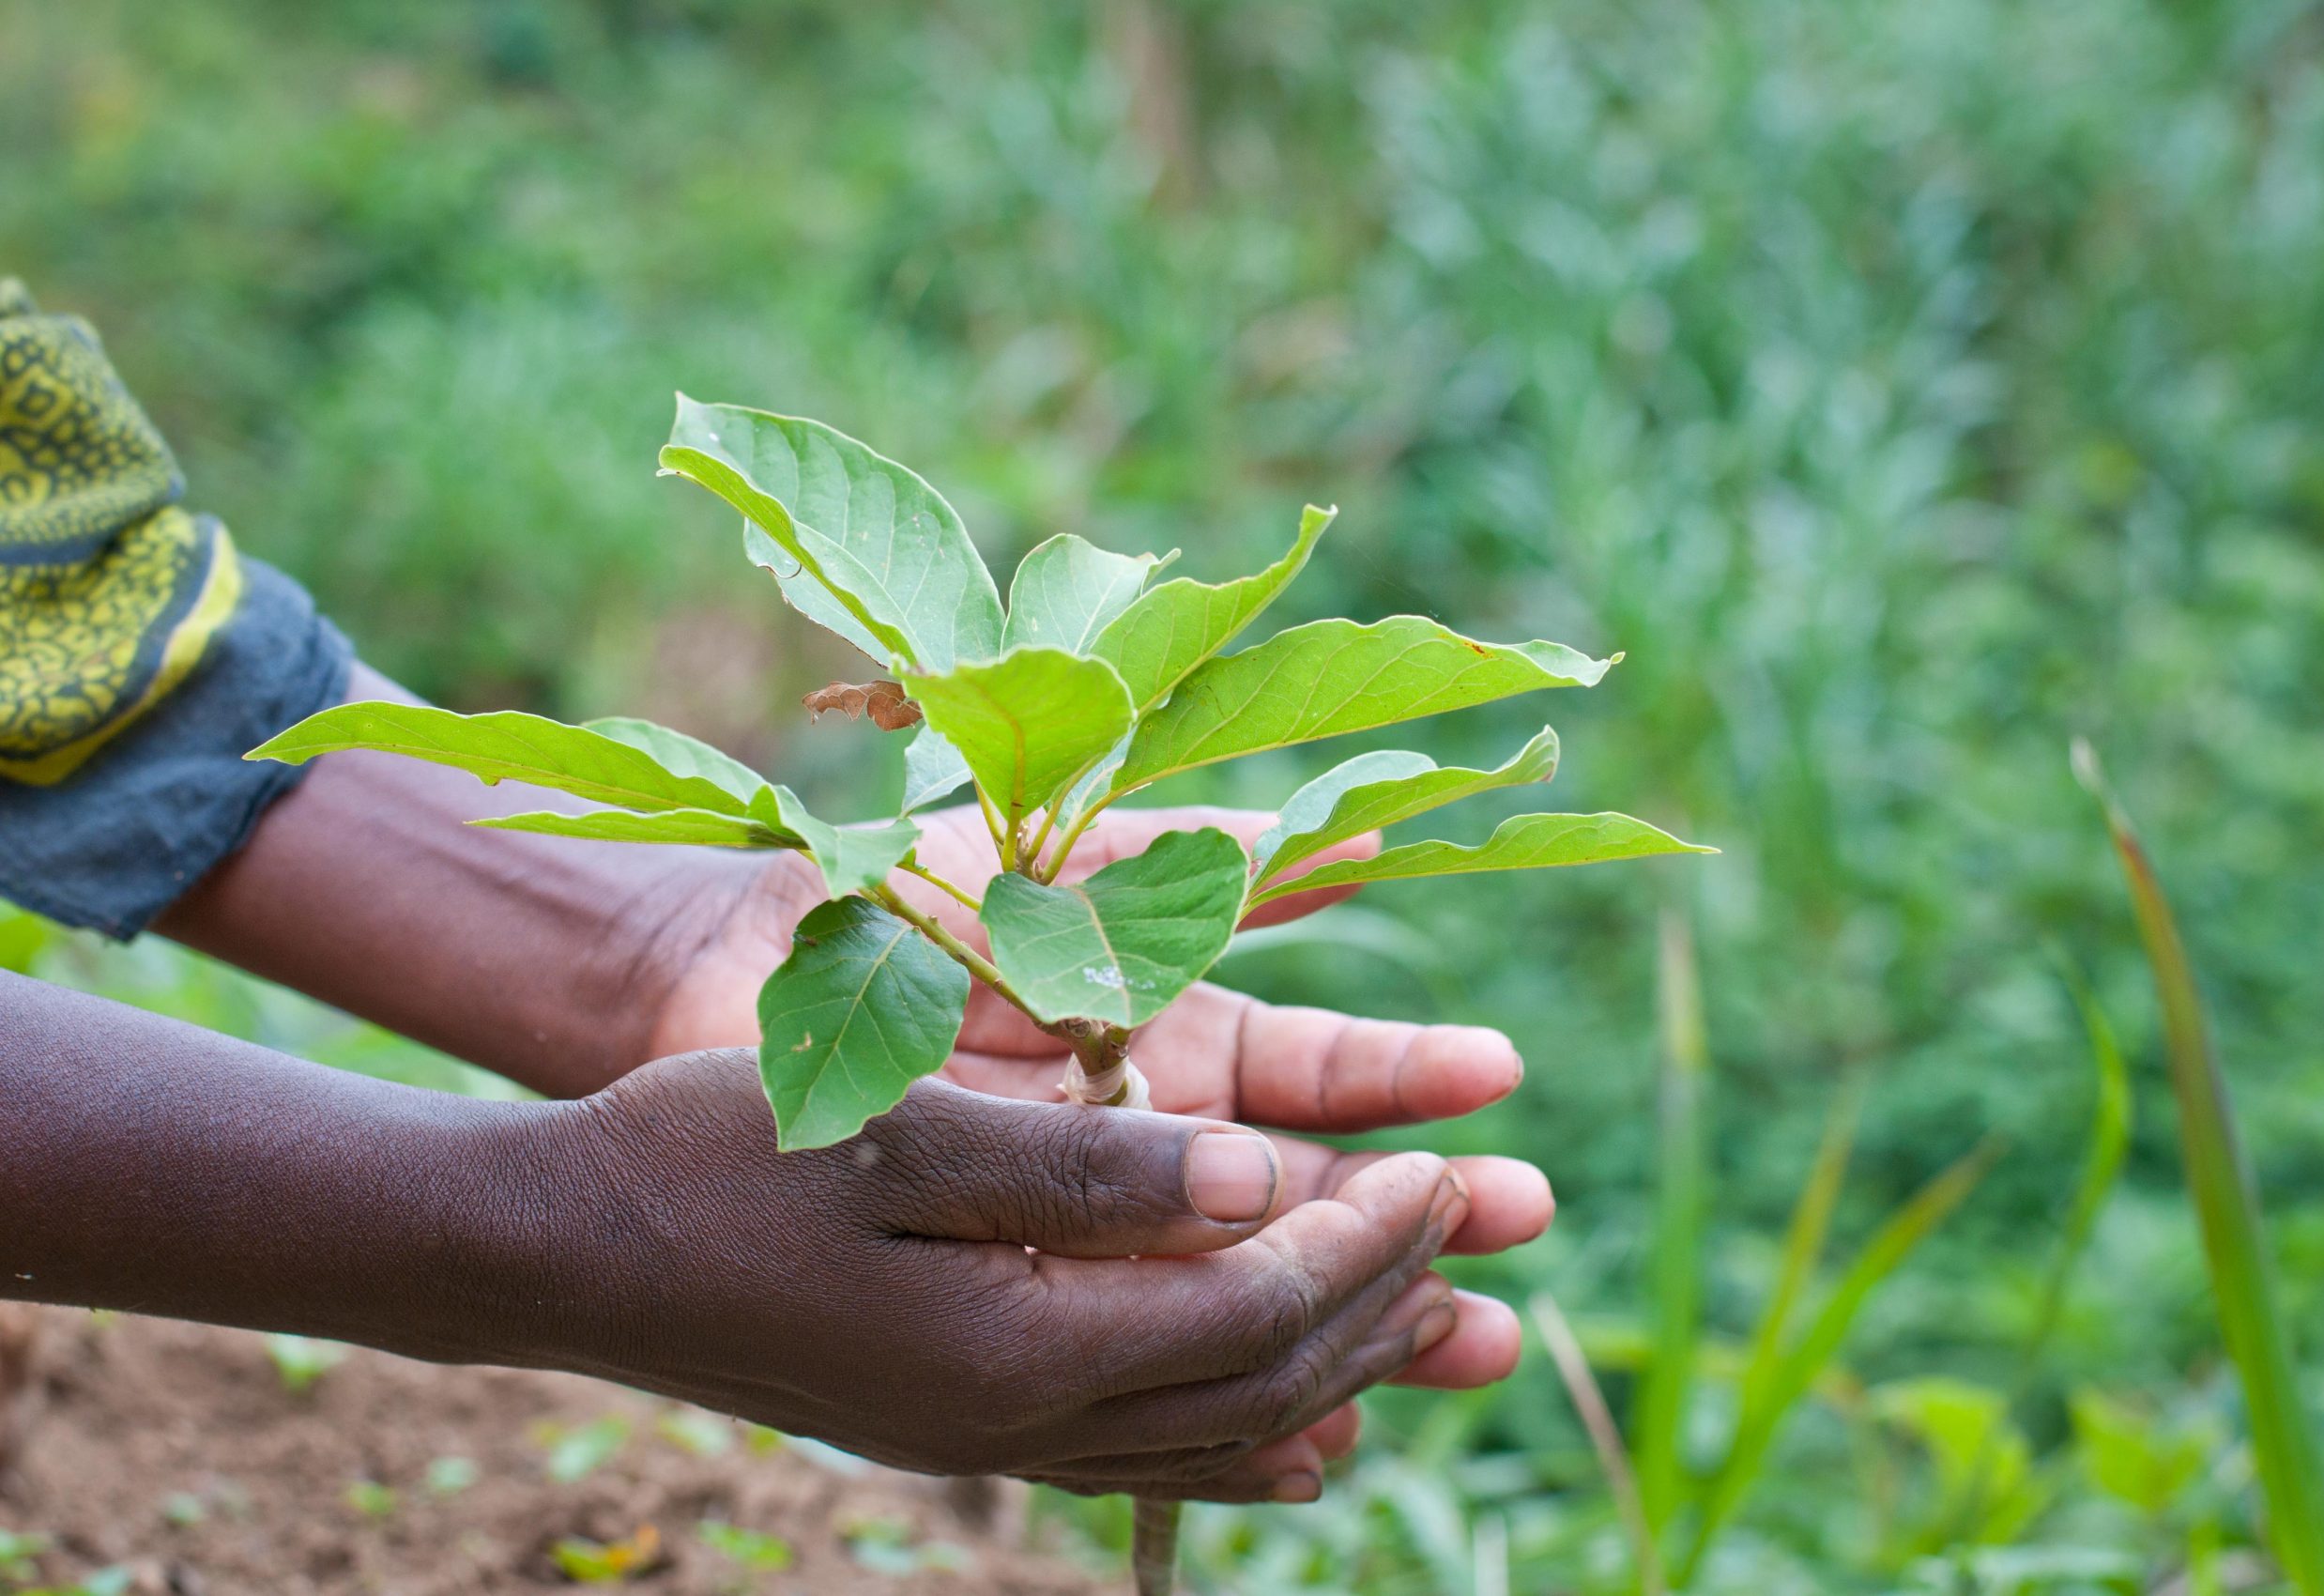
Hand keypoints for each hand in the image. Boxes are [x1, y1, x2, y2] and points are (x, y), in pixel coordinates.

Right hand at [544, 1053, 1469, 1501]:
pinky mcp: (964, 1427)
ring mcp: (993, 1440)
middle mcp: (1022, 1422)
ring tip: (1429, 1315)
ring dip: (1333, 1370)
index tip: (1438, 1166)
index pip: (1254, 1313)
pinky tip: (1300, 1437)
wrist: (575, 1248)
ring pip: (1216, 1432)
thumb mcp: (902, 1136)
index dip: (1363, 1244)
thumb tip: (1264, 1176)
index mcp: (1017, 1349)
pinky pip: (1148, 1460)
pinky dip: (1246, 1441)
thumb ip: (1088, 1164)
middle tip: (1470, 1215)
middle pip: (1258, 1384)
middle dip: (1377, 1300)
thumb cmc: (720, 1158)